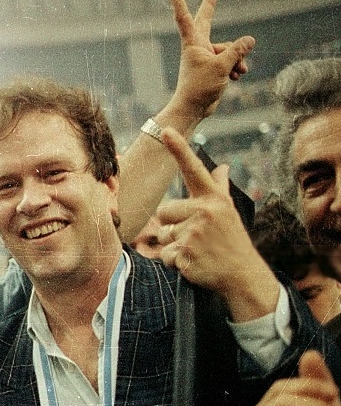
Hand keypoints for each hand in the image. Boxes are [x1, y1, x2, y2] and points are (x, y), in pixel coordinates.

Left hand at [155, 127, 277, 320]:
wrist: (242, 274)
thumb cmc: (231, 240)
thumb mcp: (229, 211)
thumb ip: (220, 188)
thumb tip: (221, 167)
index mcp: (213, 199)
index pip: (193, 170)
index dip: (178, 149)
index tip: (165, 130)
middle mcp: (205, 212)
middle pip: (163, 211)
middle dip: (173, 224)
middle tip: (196, 236)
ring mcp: (195, 233)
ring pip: (163, 234)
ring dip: (174, 245)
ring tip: (197, 250)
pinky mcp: (186, 254)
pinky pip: (165, 255)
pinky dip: (174, 262)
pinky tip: (194, 263)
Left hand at [161, 0, 255, 127]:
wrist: (194, 109)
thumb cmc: (200, 87)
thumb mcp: (222, 66)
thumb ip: (237, 51)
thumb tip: (250, 40)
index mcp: (193, 43)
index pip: (184, 16)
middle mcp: (198, 47)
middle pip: (206, 23)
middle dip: (210, 8)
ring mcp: (205, 57)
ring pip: (228, 49)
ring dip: (237, 59)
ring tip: (236, 72)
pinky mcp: (213, 68)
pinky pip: (231, 60)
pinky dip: (236, 67)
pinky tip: (237, 77)